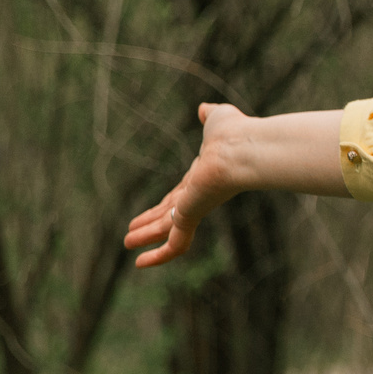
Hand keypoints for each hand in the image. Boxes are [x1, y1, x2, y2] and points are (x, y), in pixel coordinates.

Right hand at [124, 103, 251, 267]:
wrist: (245, 147)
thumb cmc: (236, 132)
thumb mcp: (217, 120)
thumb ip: (210, 116)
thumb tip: (204, 109)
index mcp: (201, 177)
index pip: (178, 195)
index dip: (163, 204)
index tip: (150, 212)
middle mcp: (198, 195)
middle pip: (169, 214)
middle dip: (150, 223)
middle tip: (132, 233)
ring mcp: (195, 207)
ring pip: (167, 230)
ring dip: (146, 237)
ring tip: (127, 244)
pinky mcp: (192, 216)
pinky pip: (175, 244)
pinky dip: (158, 256)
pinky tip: (140, 264)